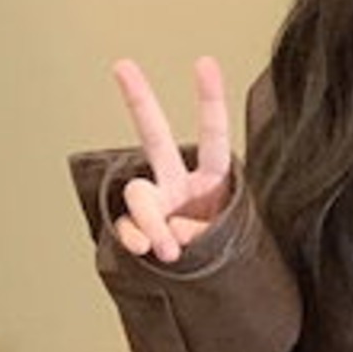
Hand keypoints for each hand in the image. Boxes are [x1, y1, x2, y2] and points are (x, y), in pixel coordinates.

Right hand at [111, 56, 231, 261]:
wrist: (218, 288)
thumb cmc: (229, 254)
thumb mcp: (227, 240)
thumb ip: (198, 232)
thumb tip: (165, 234)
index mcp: (214, 177)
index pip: (214, 135)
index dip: (210, 100)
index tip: (204, 63)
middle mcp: (180, 182)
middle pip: (156, 135)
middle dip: (139, 100)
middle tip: (123, 65)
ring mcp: (157, 204)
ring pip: (139, 195)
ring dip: (151, 222)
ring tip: (167, 251)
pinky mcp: (138, 228)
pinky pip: (127, 226)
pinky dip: (134, 238)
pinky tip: (144, 250)